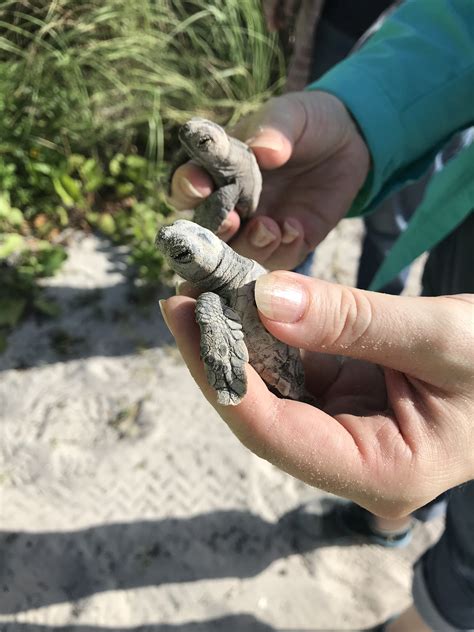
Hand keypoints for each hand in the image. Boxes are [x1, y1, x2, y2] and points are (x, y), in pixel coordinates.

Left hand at [160, 274, 473, 517]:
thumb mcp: (439, 337)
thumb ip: (352, 321)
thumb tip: (265, 300)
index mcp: (381, 473)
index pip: (276, 434)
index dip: (222, 377)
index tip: (183, 318)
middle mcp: (351, 461)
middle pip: (264, 414)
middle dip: (221, 356)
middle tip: (183, 297)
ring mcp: (345, 431)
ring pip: (273, 389)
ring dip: (239, 342)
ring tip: (205, 291)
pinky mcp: (343, 400)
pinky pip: (295, 368)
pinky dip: (269, 335)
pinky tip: (245, 302)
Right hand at [169, 91, 369, 269]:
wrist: (348, 144)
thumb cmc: (306, 124)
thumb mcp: (293, 116)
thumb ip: (275, 129)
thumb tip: (262, 149)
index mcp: (218, 170)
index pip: (188, 184)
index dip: (187, 187)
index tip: (199, 184)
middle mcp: (231, 205)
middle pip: (207, 229)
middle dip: (215, 228)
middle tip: (231, 221)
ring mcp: (256, 229)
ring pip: (238, 253)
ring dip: (249, 245)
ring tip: (269, 228)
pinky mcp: (286, 245)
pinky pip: (277, 259)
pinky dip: (283, 249)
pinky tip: (296, 229)